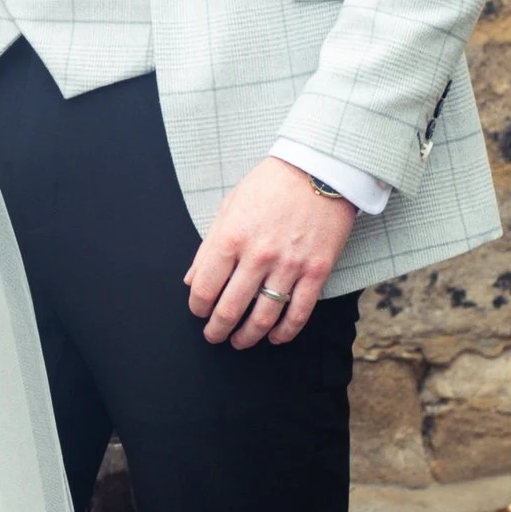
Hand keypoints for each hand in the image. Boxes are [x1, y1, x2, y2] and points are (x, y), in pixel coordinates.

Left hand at [187, 155, 354, 348]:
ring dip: (247, 337)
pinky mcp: (316, 271)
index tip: (199, 312)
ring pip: (263, 318)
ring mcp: (289, 266)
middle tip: (214, 336)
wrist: (318, 170)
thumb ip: (208, 248)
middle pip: (230, 309)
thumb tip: (191, 280)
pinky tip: (275, 337)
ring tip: (239, 341)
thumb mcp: (229, 208)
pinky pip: (299, 312)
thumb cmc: (270, 185)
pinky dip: (285, 332)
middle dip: (217, 330)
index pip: (205, 288)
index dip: (197, 307)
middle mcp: (257, 256)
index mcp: (231, 238)